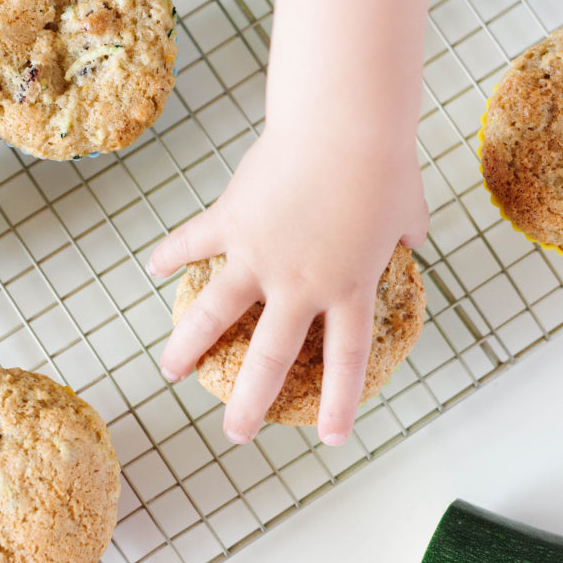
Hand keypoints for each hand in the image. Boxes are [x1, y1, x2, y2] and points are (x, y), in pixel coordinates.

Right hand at [148, 123, 427, 445]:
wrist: (344, 124)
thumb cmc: (385, 163)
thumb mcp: (409, 209)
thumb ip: (405, 234)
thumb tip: (410, 237)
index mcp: (350, 288)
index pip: (346, 361)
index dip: (338, 402)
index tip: (330, 438)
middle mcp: (301, 283)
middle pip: (270, 358)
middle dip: (250, 402)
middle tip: (236, 433)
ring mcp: (260, 255)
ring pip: (214, 314)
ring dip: (188, 346)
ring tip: (170, 372)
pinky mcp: (232, 221)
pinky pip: (193, 242)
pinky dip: (170, 254)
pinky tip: (153, 269)